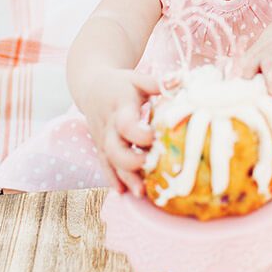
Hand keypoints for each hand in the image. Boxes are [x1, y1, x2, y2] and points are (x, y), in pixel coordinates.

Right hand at [74, 69, 163, 197]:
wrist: (90, 86)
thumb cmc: (120, 84)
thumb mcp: (137, 78)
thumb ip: (158, 82)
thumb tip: (181, 81)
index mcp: (119, 108)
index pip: (125, 124)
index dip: (138, 133)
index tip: (154, 138)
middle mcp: (109, 126)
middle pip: (114, 149)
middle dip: (130, 162)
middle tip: (149, 167)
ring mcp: (103, 139)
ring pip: (110, 161)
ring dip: (125, 178)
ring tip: (141, 193)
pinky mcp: (101, 147)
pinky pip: (105, 165)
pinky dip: (113, 179)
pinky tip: (124, 193)